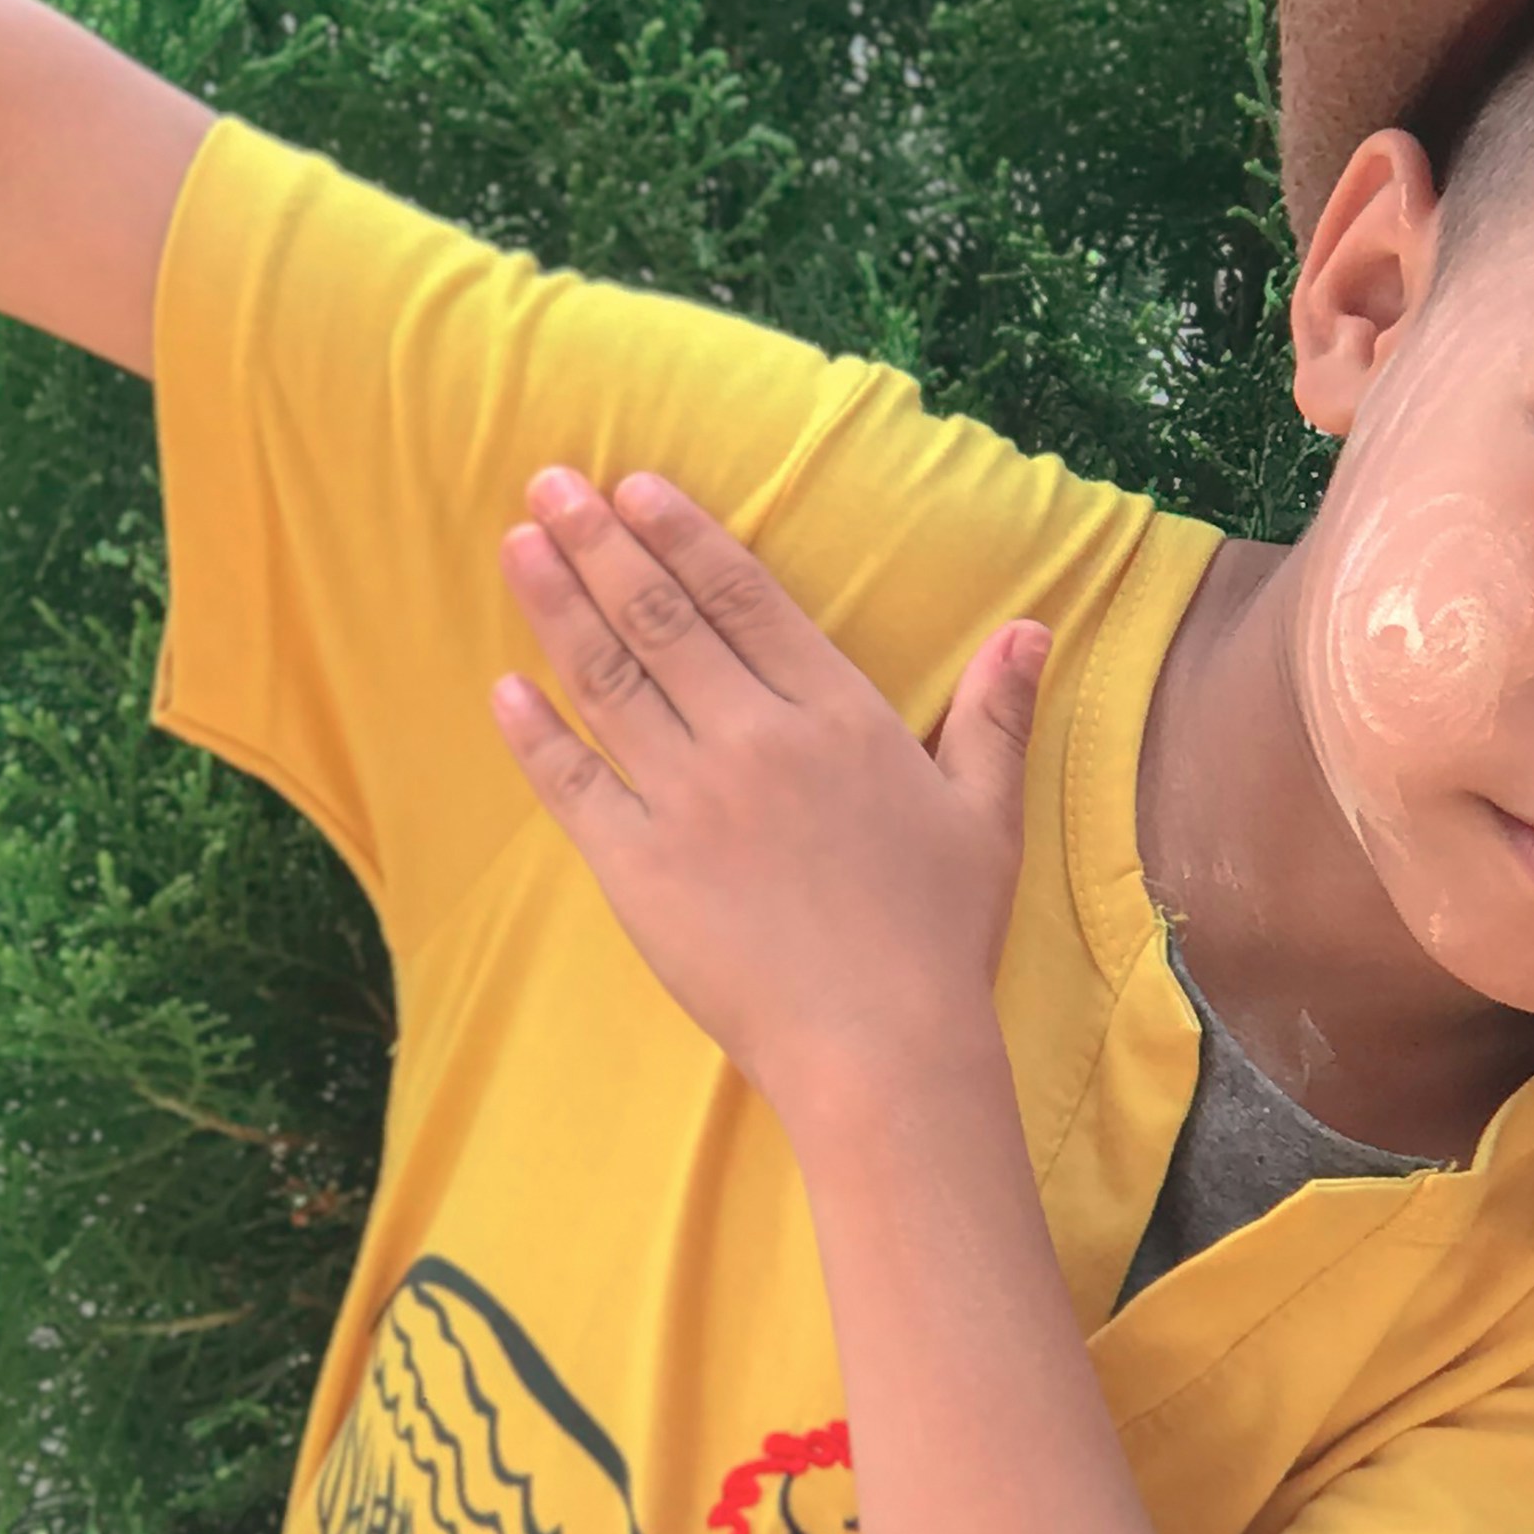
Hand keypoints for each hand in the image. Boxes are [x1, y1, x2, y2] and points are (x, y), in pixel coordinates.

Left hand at [490, 465, 1047, 1120]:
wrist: (882, 1051)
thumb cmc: (939, 936)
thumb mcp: (985, 814)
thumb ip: (994, 713)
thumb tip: (1030, 627)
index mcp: (837, 717)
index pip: (744, 597)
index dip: (684, 534)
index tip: (635, 486)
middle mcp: (755, 742)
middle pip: (662, 619)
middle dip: (599, 542)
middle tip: (549, 482)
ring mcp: (689, 804)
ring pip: (609, 681)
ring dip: (556, 606)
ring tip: (517, 543)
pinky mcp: (639, 870)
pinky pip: (573, 786)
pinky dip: (535, 733)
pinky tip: (503, 686)